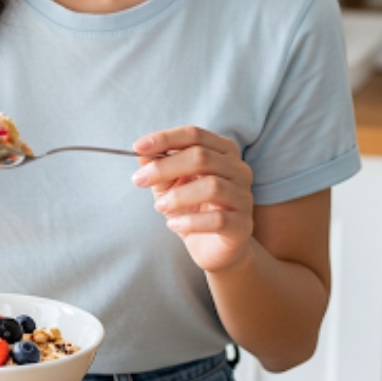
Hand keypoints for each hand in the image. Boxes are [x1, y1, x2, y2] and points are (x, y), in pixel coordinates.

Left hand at [131, 126, 254, 272]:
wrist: (212, 246)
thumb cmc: (192, 208)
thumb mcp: (170, 184)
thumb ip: (159, 166)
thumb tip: (142, 154)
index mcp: (223, 151)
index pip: (194, 135)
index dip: (165, 138)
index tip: (137, 148)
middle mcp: (239, 169)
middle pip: (201, 157)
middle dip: (164, 167)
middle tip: (138, 180)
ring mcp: (244, 197)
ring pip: (212, 187)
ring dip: (178, 196)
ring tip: (159, 206)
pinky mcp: (242, 225)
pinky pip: (218, 219)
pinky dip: (191, 222)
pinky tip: (174, 225)